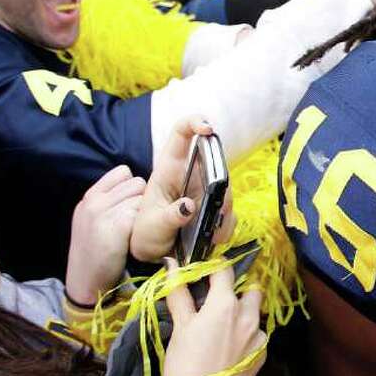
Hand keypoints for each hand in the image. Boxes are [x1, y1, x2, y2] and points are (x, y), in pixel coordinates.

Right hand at [64, 165, 145, 305]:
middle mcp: (94, 201)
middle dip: (141, 199)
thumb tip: (138, 187)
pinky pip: (142, 213)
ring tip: (134, 231)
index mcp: (89, 197)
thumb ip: (109, 202)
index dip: (132, 186)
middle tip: (135, 221)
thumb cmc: (95, 253)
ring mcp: (103, 212)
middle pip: (137, 182)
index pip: (123, 172)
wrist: (85, 282)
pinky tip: (135, 239)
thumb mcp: (92, 221)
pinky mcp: (117, 225)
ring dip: (145, 213)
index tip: (131, 205)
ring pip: (142, 197)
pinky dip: (144, 226)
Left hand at [130, 116, 235, 262]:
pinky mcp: (214, 208)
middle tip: (217, 207)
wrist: (153, 253)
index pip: (181, 133)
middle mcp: (191, 175)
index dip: (195, 123)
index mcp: (170, 169)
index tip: (208, 129)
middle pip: (215, 162)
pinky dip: (225, 226)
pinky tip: (215, 239)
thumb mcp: (154, 226)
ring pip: (226, 189)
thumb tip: (190, 205)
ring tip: (212, 232)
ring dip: (224, 211)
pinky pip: (229, 212)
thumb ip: (171, 216)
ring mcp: (204, 191)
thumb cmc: (146, 232)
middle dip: (221, 183)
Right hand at [162, 257, 266, 375]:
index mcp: (226, 304)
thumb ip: (179, 292)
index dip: (213, 268)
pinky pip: (257, 333)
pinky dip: (246, 334)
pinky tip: (229, 348)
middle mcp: (248, 315)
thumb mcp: (180, 327)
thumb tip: (173, 265)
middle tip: (216, 303)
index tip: (205, 274)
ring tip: (222, 328)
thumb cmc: (184, 365)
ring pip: (255, 312)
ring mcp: (259, 335)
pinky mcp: (263, 353)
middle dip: (236, 290)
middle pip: (249, 288)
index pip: (225, 270)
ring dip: (243, 312)